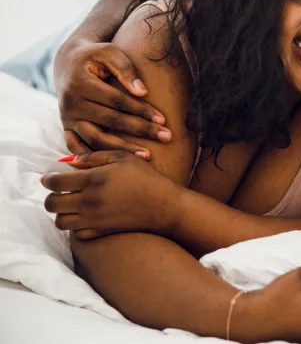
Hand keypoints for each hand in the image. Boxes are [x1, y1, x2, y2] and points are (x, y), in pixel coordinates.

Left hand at [41, 151, 179, 238]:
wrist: (164, 206)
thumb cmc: (146, 178)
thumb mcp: (123, 157)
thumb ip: (94, 157)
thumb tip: (71, 163)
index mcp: (92, 180)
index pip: (54, 182)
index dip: (47, 179)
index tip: (51, 177)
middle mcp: (88, 201)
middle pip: (51, 203)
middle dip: (51, 196)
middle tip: (60, 192)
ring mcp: (93, 220)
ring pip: (60, 221)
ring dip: (61, 212)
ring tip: (71, 205)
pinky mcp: (100, 232)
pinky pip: (76, 233)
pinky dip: (76, 226)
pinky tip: (85, 217)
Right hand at [54, 40, 170, 158]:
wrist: (68, 64)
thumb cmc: (95, 57)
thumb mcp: (109, 53)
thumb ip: (125, 69)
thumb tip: (142, 92)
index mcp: (80, 83)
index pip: (117, 101)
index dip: (141, 110)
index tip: (164, 119)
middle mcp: (70, 103)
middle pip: (110, 122)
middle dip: (140, 130)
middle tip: (166, 137)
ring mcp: (67, 118)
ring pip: (95, 139)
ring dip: (122, 149)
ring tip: (147, 155)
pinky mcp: (66, 128)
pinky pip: (77, 148)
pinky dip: (94, 158)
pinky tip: (114, 164)